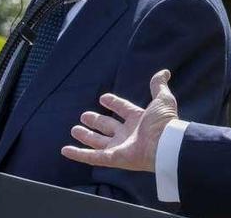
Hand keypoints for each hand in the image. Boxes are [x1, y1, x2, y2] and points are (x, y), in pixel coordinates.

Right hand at [61, 69, 178, 171]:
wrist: (165, 144)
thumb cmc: (164, 123)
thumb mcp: (162, 99)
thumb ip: (159, 86)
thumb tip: (165, 72)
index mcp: (139, 119)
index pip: (124, 109)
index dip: (114, 103)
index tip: (103, 98)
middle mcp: (129, 134)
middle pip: (108, 126)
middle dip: (96, 121)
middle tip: (84, 116)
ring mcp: (120, 147)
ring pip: (98, 142)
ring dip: (86, 136)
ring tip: (74, 129)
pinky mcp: (113, 159)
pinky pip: (92, 157)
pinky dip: (78, 154)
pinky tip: (65, 150)